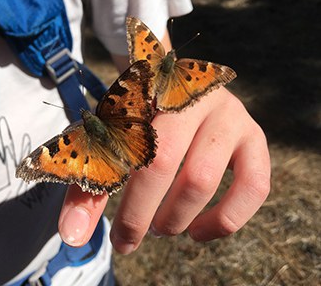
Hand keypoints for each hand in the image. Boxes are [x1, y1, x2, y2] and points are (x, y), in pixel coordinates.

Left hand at [58, 87, 269, 253]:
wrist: (180, 90)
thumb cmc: (141, 121)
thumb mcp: (112, 143)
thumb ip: (89, 187)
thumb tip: (72, 236)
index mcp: (148, 91)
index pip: (120, 146)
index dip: (108, 196)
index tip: (103, 234)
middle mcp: (192, 96)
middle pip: (161, 161)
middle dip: (141, 212)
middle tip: (133, 234)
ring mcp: (228, 113)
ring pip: (201, 178)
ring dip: (177, 217)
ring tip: (162, 226)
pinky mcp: (254, 136)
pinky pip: (254, 186)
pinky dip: (225, 220)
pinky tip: (200, 231)